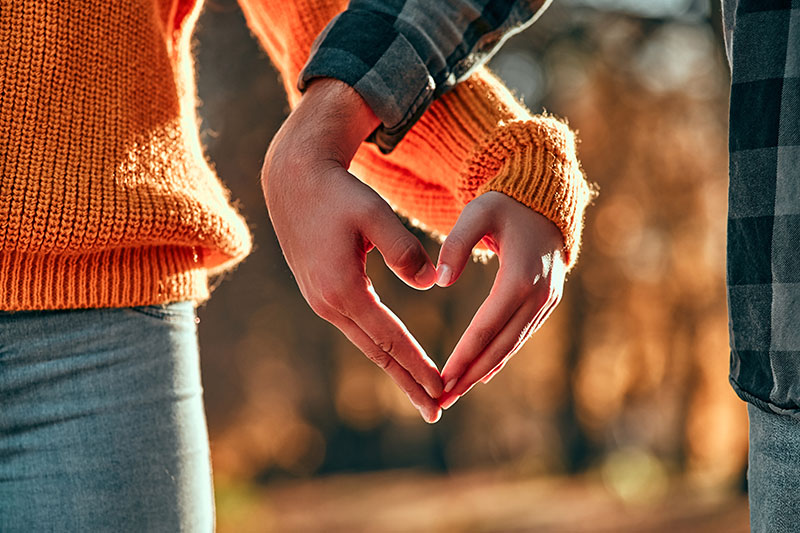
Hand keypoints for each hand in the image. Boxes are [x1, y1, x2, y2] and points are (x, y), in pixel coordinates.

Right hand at [262, 78, 443, 422]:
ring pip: (367, 344)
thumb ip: (404, 250)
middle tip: (436, 411)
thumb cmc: (338, 193)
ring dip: (395, 370)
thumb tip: (430, 283)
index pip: (389, 338)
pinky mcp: (323, 293)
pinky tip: (395, 357)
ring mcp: (322, 301)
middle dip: (407, 383)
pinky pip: (358, 329)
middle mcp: (328, 303)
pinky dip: (381, 347)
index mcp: (342, 289)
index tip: (442, 388)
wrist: (294, 180)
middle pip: (376, 353)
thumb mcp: (374, 214)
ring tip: (421, 393)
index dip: (417, 364)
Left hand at [436, 191, 566, 409]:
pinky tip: (481, 374)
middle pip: (501, 345)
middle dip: (470, 375)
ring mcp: (547, 301)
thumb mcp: (477, 212)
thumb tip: (439, 281)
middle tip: (442, 400)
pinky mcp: (547, 303)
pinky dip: (500, 356)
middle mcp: (539, 295)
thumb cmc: (505, 204)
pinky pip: (520, 336)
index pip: (487, 325)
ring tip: (454, 393)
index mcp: (521, 277)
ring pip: (512, 345)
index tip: (442, 378)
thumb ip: (455, 244)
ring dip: (483, 372)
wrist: (544, 200)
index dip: (464, 355)